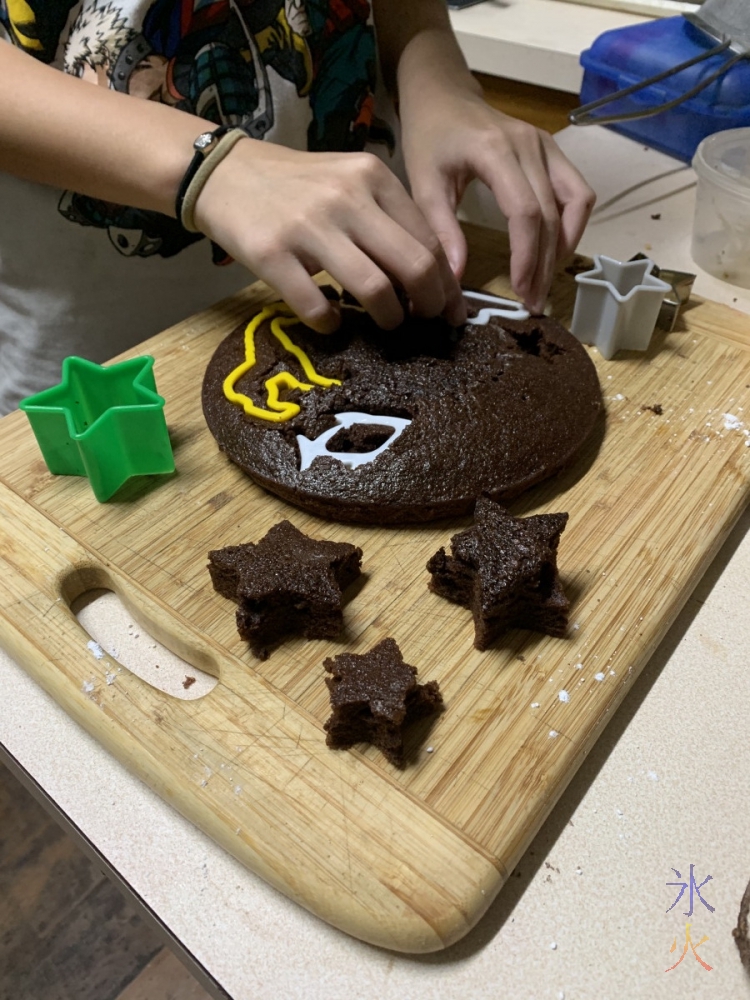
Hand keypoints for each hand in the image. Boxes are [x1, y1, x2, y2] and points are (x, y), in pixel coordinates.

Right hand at [193, 139, 466, 332]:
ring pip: (375, 289)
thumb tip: (430, 275)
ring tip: (385, 323)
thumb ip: (387, 217)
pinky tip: (331, 321)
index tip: (447, 308)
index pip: (429, 239)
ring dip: (389, 318)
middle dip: (429, 304)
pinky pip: (317, 307)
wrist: (223, 173)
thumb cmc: (296, 186)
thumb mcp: (349, 183)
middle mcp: (347, 199)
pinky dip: (331, 324)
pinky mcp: (272, 256)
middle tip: (424, 321)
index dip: (446, 283)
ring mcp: (309, 227)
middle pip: (414, 265)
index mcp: (373, 177)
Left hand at [399, 87, 595, 313]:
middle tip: (533, 301)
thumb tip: (455, 279)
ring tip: (545, 280)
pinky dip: (572, 225)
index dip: (527, 256)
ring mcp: (547, 145)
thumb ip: (441, 230)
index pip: (526, 212)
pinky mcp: (553, 150)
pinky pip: (578, 191)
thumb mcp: (424, 184)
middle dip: (545, 263)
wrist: (443, 94)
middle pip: (551, 213)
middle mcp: (530, 144)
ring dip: (565, 246)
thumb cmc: (429, 138)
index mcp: (495, 150)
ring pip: (575, 202)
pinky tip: (555, 252)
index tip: (520, 291)